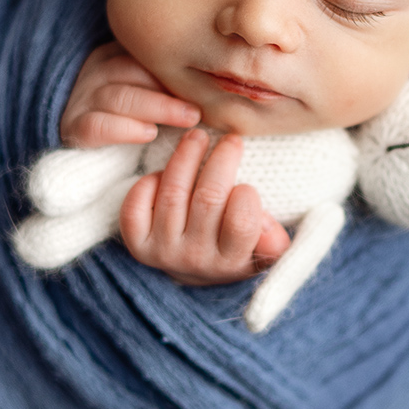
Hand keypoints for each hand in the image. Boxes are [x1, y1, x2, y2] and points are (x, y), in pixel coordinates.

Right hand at [60, 40, 201, 147]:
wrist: (76, 145)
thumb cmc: (125, 117)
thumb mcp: (145, 90)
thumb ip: (169, 84)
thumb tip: (217, 86)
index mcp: (115, 55)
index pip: (147, 54)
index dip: (178, 66)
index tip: (211, 79)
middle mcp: (97, 72)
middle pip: (134, 71)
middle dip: (172, 87)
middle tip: (205, 102)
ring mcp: (82, 98)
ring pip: (120, 97)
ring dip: (158, 107)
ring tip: (188, 117)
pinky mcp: (74, 127)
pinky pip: (97, 125)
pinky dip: (124, 129)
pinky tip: (149, 133)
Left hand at [118, 129, 291, 285]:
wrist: (199, 270)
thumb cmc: (237, 246)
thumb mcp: (264, 248)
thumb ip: (273, 240)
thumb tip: (268, 230)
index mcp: (232, 261)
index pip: (242, 223)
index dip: (246, 195)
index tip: (246, 182)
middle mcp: (196, 259)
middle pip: (208, 198)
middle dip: (221, 160)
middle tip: (230, 140)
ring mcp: (163, 252)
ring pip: (173, 194)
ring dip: (185, 156)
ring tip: (198, 137)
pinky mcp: (138, 243)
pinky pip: (135, 207)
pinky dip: (147, 184)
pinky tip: (164, 174)